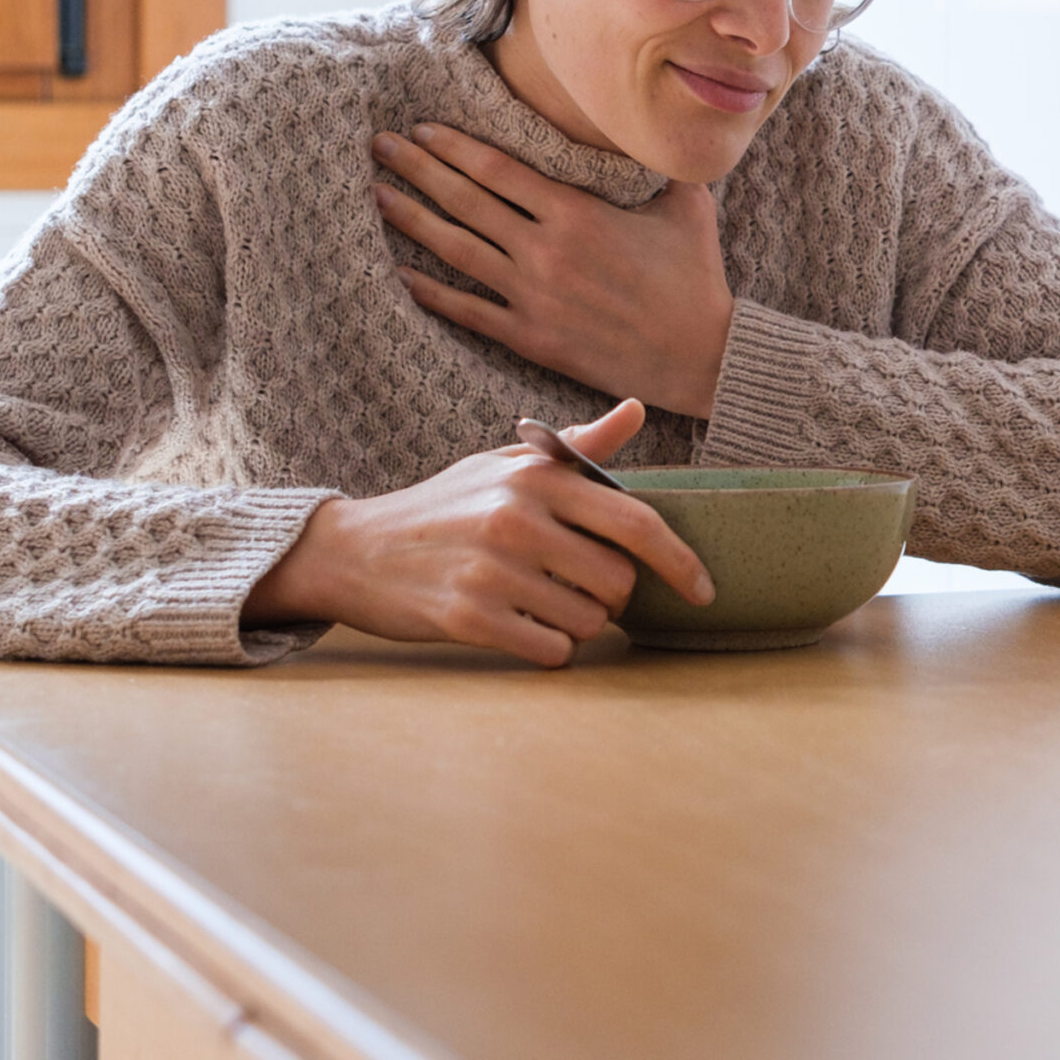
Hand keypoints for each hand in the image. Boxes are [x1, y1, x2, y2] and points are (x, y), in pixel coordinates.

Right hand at [242, 400, 713, 668]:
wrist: (354, 550)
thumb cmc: (444, 507)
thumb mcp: (505, 464)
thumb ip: (577, 448)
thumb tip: (638, 409)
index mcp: (537, 477)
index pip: (636, 521)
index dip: (681, 561)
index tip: (704, 590)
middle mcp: (518, 518)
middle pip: (619, 583)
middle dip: (611, 596)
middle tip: (576, 588)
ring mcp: (492, 569)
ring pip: (588, 622)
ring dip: (576, 624)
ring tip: (536, 602)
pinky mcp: (468, 617)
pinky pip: (551, 651)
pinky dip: (547, 648)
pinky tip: (519, 627)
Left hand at [372, 122, 735, 416]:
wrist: (700, 356)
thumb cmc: (696, 277)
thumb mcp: (687, 205)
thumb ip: (660, 164)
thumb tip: (657, 124)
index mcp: (577, 213)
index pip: (498, 169)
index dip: (454, 146)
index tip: (423, 128)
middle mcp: (545, 251)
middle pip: (465, 201)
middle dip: (417, 168)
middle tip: (380, 145)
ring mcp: (533, 297)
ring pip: (457, 250)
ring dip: (412, 220)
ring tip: (378, 195)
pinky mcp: (532, 337)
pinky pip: (468, 311)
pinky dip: (430, 292)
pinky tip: (400, 273)